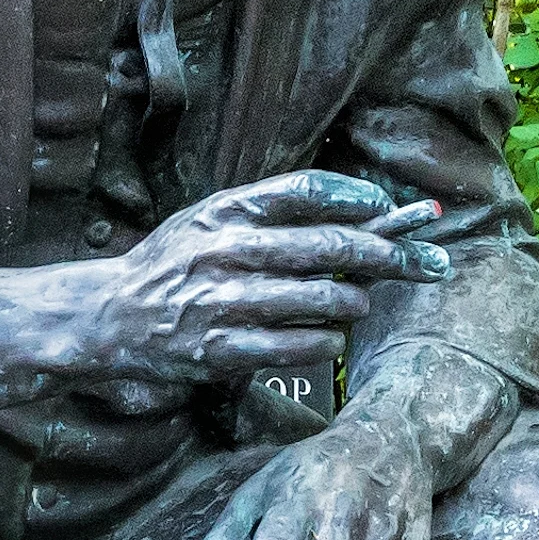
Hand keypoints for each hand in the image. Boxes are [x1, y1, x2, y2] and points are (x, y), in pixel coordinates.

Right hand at [54, 172, 439, 394]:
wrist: (109, 314)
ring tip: (360, 303)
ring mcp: (223, 301)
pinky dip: (326, 342)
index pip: (307, 190)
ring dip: (355, 301)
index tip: (392, 209)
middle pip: (329, 245)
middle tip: (429, 262)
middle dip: (391, 254)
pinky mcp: (220, 349)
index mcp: (226, 210)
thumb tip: (362, 211)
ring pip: (320, 298)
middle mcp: (227, 250)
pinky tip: (332, 338)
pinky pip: (295, 345)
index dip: (359, 199)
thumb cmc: (175, 263)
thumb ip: (272, 214)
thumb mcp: (212, 220)